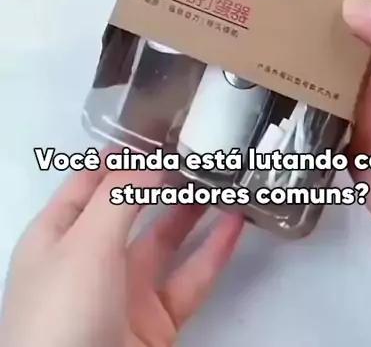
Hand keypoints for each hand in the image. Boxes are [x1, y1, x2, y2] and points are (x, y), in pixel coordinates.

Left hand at [0, 165, 242, 346]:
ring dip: (192, 211)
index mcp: (55, 236)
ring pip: (164, 241)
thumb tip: (153, 160)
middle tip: (201, 148)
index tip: (161, 127)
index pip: (89, 182)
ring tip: (223, 177)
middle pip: (129, 208)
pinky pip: (188, 280)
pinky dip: (213, 252)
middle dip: (163, 179)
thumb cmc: (64, 311)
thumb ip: (120, 195)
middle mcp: (88, 260)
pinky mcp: (155, 323)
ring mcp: (123, 293)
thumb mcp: (84, 243)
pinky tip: (235, 224)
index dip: (121, 154)